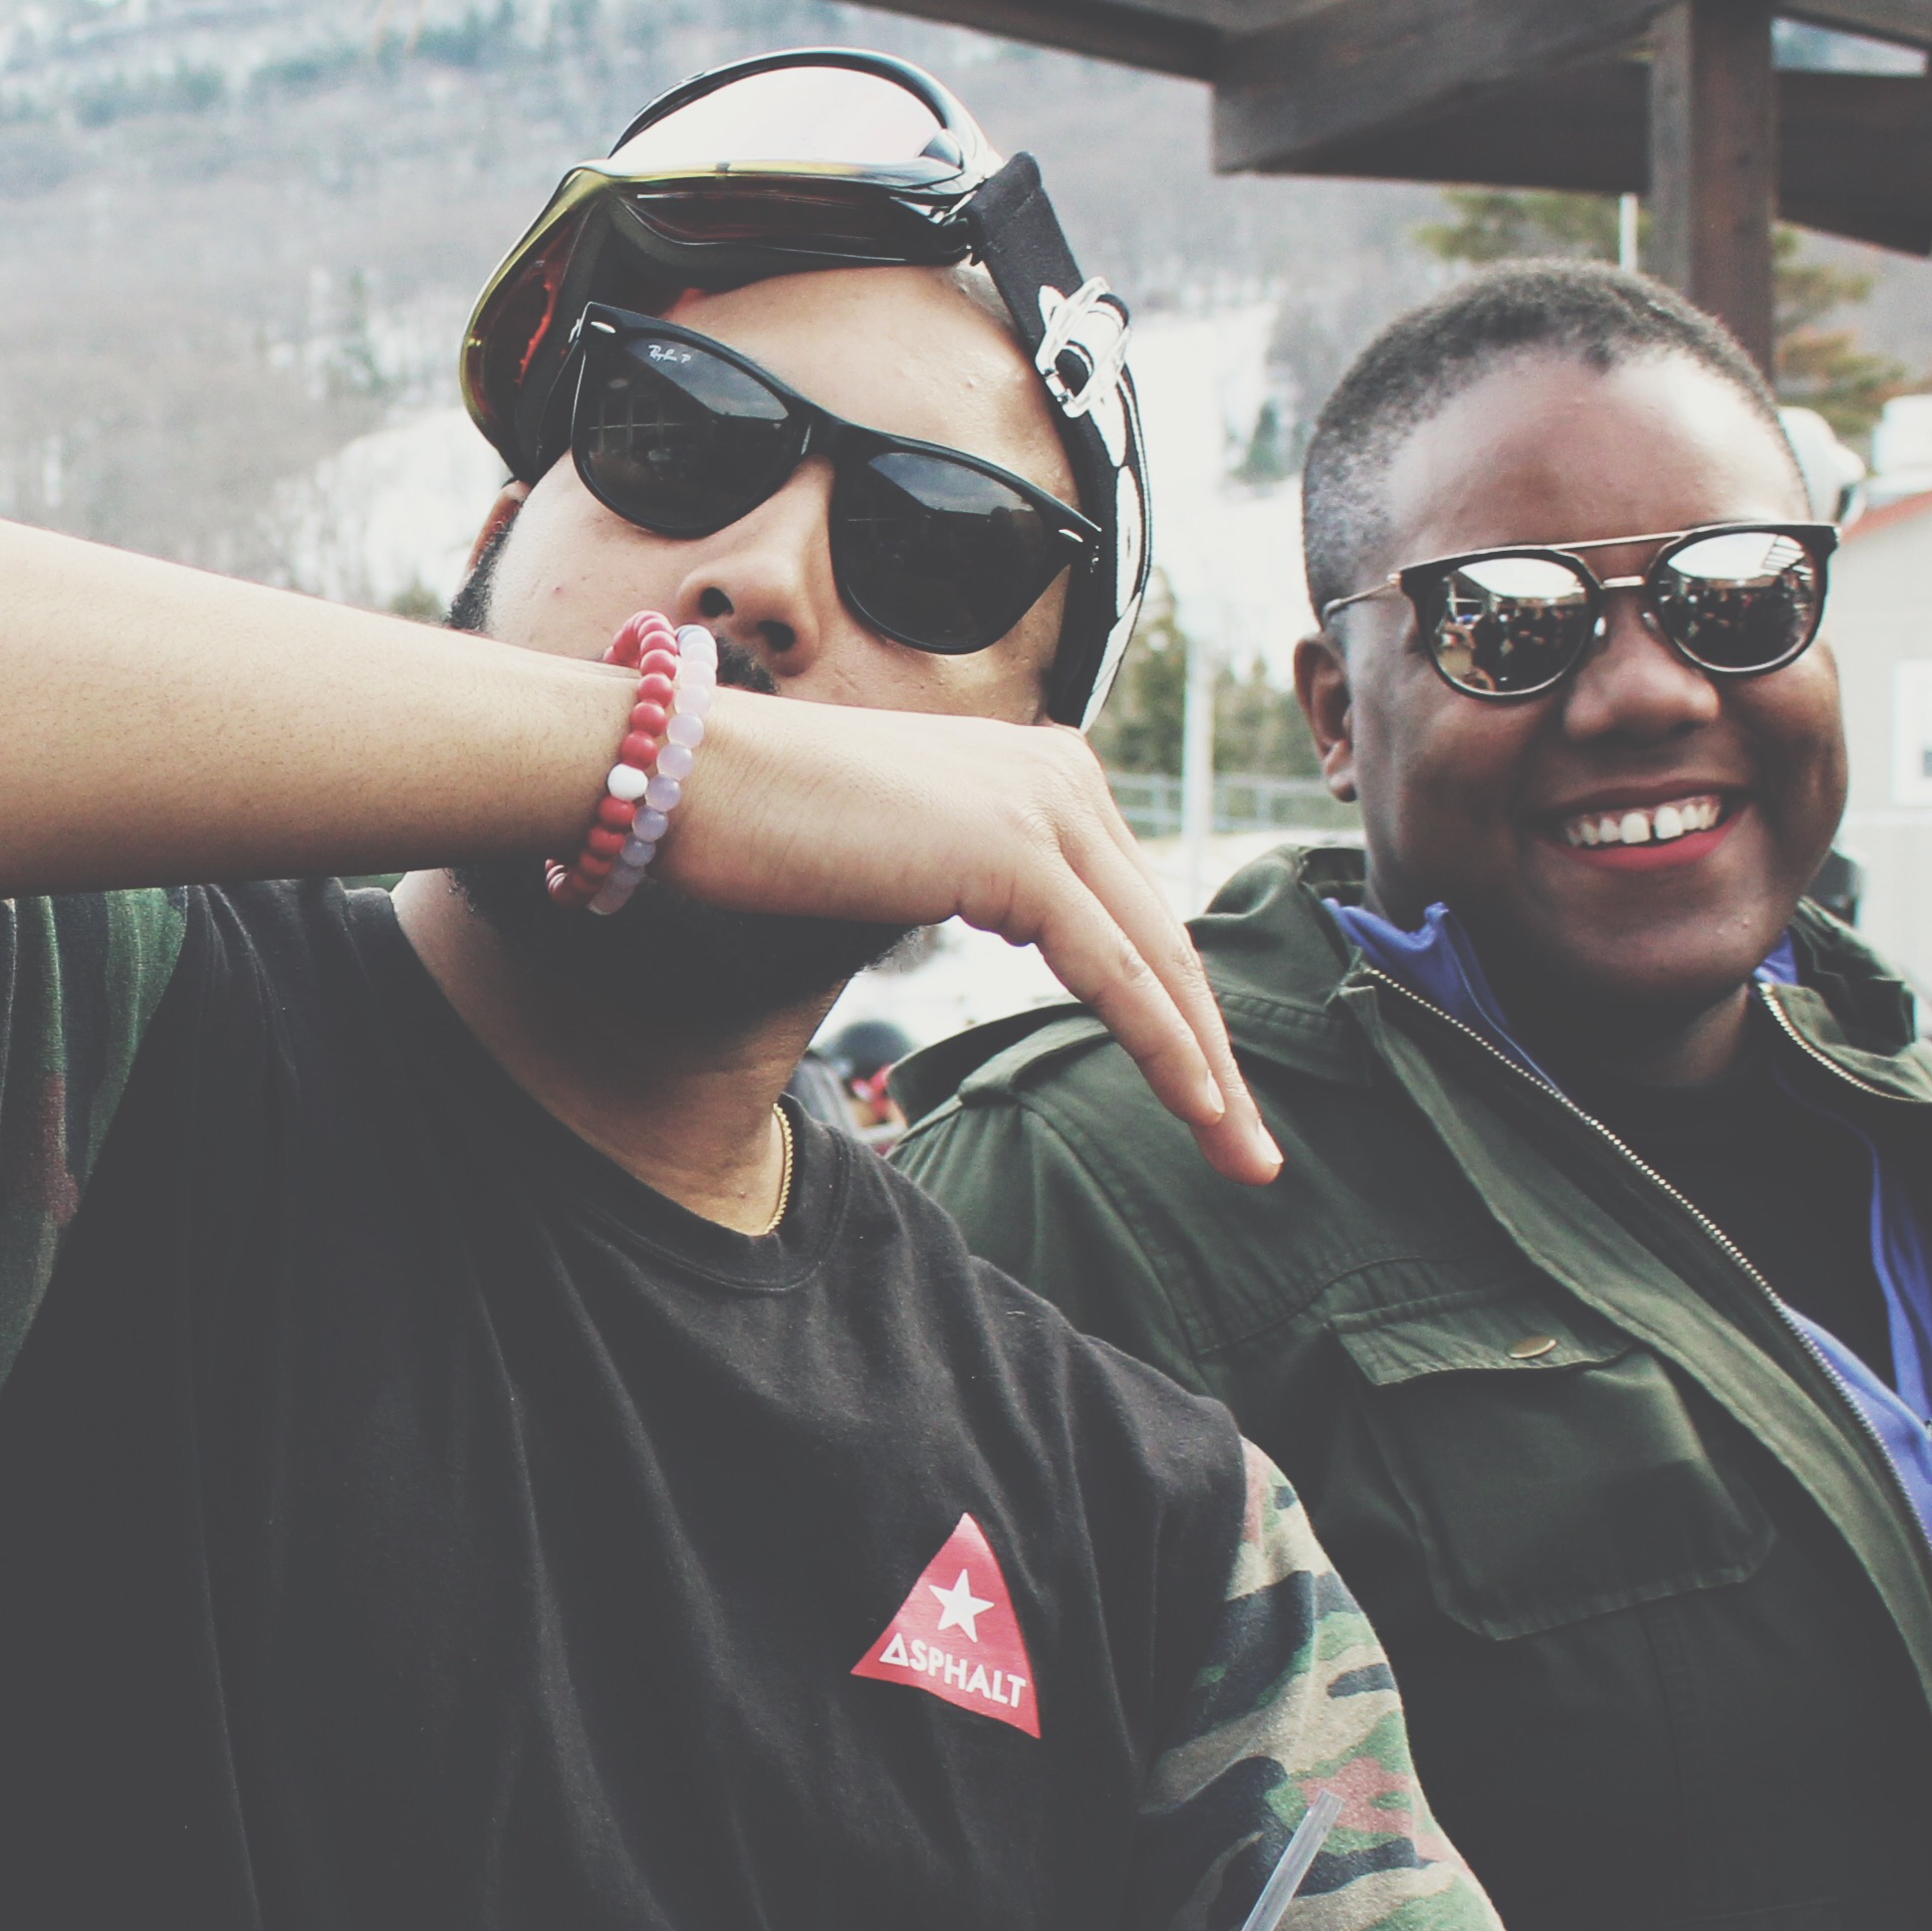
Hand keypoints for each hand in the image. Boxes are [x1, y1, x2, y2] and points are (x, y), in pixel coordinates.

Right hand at [686, 696, 1274, 1187]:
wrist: (681, 776)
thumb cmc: (755, 822)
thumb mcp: (891, 848)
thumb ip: (960, 870)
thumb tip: (991, 916)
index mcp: (1038, 773)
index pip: (1130, 914)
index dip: (1175, 1012)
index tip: (1204, 1099)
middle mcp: (1061, 777)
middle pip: (1164, 940)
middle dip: (1215, 1053)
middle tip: (1249, 1152)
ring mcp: (1046, 808)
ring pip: (1159, 963)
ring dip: (1211, 1072)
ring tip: (1243, 1157)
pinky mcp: (1019, 852)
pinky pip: (1116, 972)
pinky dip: (1165, 1048)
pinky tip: (1199, 1109)